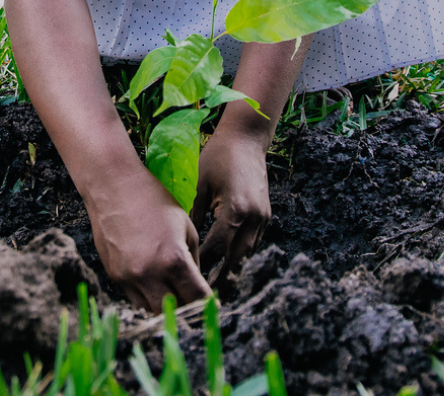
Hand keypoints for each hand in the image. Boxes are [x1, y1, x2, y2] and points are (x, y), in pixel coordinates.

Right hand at [85, 163, 210, 312]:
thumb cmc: (152, 198)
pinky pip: (135, 300)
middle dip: (188, 309)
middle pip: (175, 312)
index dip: (208, 304)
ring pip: (153, 311)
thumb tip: (197, 284)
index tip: (213, 305)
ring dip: (166, 307)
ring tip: (174, 293)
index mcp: (173, 259)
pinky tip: (154, 284)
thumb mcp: (185, 225)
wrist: (113, 185)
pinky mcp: (114, 277)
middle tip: (194, 301)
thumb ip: (194, 259)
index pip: (197, 299)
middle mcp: (150, 274)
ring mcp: (129, 278)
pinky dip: (148, 297)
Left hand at [191, 127, 270, 279]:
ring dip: (231, 274)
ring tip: (213, 293)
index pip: (217, 251)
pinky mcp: (265, 217)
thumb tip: (177, 246)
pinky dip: (239, 259)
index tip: (188, 285)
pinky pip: (252, 245)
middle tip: (202, 304)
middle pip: (237, 262)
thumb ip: (191, 216)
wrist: (246, 138)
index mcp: (235, 210)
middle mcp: (253, 219)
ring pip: (247, 257)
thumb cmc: (217, 158)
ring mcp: (263, 219)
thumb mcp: (198, 184)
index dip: (203, 270)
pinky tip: (226, 268)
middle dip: (220, 283)